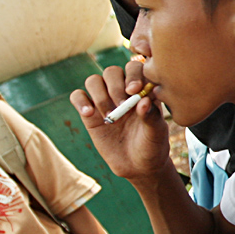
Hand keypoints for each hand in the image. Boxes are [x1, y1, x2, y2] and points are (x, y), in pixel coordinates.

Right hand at [70, 63, 171, 181]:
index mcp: (142, 89)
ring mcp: (105, 100)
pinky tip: (89, 114)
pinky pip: (78, 96)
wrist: (138, 166)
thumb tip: (143, 101)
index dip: (133, 74)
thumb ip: (151, 116)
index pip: (135, 68)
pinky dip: (80, 101)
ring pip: (94, 81)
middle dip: (115, 86)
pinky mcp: (90, 112)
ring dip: (100, 94)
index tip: (134, 90)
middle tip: (122, 105)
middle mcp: (122, 90)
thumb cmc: (152, 146)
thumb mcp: (156, 133)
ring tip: (109, 115)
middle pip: (111, 71)